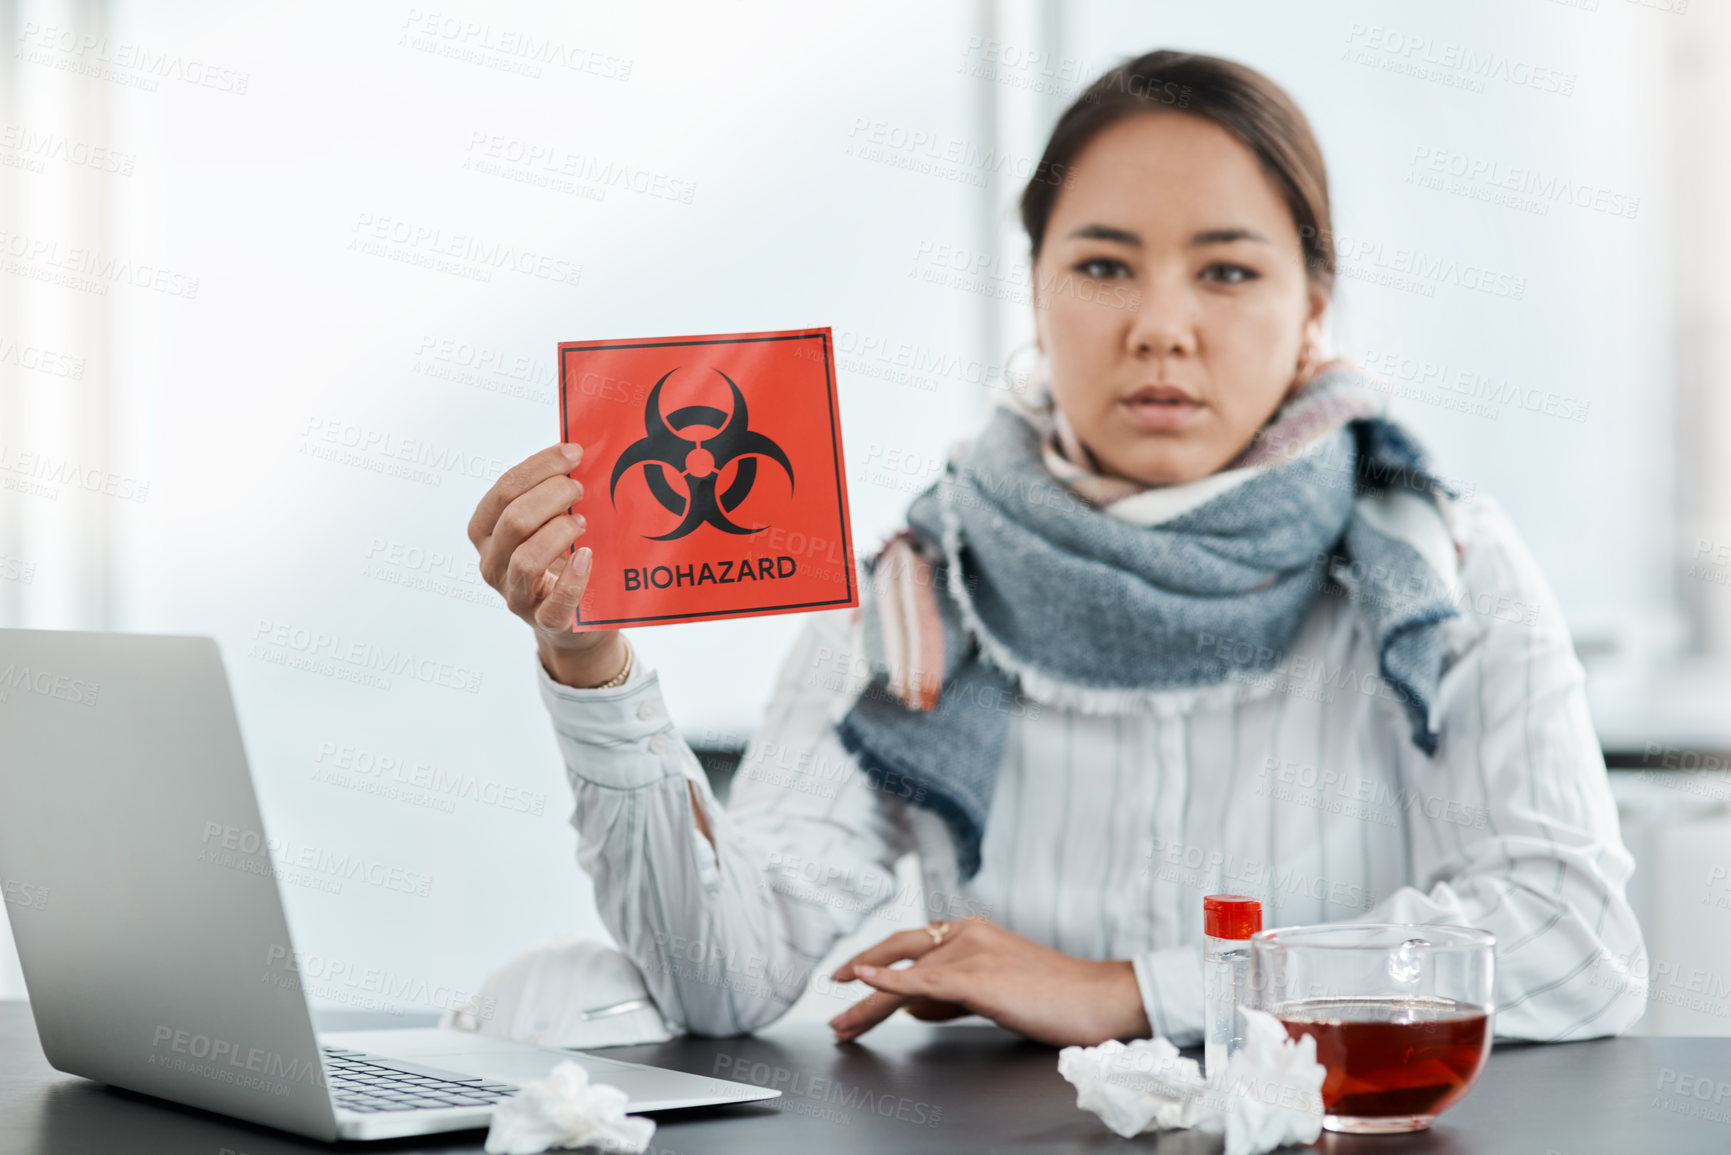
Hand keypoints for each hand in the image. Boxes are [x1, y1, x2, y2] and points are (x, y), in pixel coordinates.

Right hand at [468, 442, 623, 686]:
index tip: (574, 452)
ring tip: (583, 522)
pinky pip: (556, 601)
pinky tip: (588, 557)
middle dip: (551, 495)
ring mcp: (515, 595)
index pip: (504, 490)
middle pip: (513, 520)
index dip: (539, 467)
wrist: (577, 622)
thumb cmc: (561, 560)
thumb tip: (580, 452)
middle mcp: (492, 563)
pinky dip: (574, 577)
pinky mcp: (546, 621)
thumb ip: (552, 494)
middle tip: (581, 488)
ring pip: (525, 559)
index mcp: (486, 531)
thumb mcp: (547, 524)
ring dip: (559, 532)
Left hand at [827, 916, 1150, 1046]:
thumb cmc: (1058, 1000)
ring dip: (867, 1004)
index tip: (851, 982)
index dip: (877, 965)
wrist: (1101, 999)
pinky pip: (923, 980)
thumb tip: (912, 1006)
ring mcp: (972, 952)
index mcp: (973, 932)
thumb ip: (952, 994)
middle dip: (860, 982)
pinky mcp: (979, 978)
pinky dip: (889, 980)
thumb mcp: (996, 991)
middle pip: (899, 955)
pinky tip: (864, 980)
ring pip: (905, 977)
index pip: (911, 947)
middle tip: (834, 1013)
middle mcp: (967, 933)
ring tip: (841, 1025)